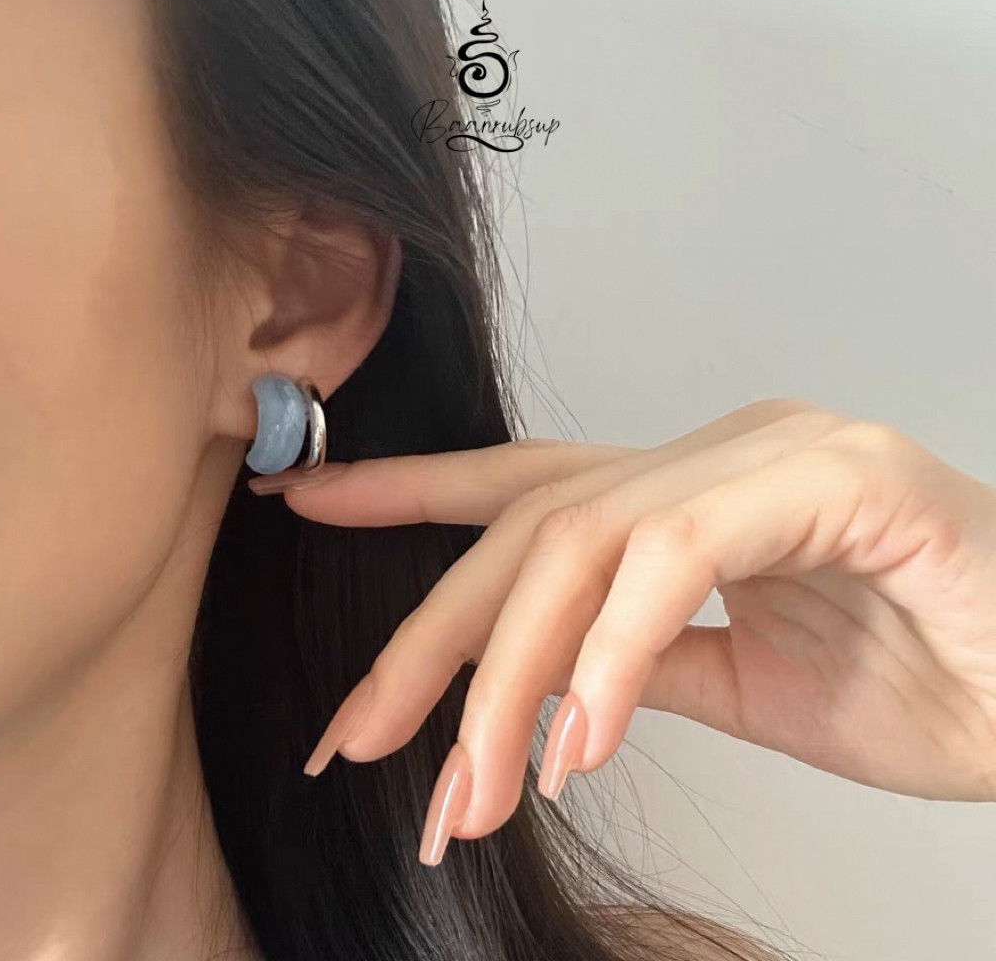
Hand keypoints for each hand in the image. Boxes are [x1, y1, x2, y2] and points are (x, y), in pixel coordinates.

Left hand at [263, 399, 995, 863]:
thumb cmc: (930, 683)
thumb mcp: (754, 686)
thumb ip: (650, 664)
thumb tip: (553, 689)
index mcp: (694, 492)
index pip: (529, 482)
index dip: (412, 490)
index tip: (311, 499)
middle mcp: (722, 451)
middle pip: (531, 523)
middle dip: (433, 634)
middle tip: (362, 736)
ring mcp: (779, 453)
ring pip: (585, 539)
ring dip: (512, 675)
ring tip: (470, 790)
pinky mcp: (843, 479)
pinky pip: (680, 557)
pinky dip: (616, 654)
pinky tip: (583, 742)